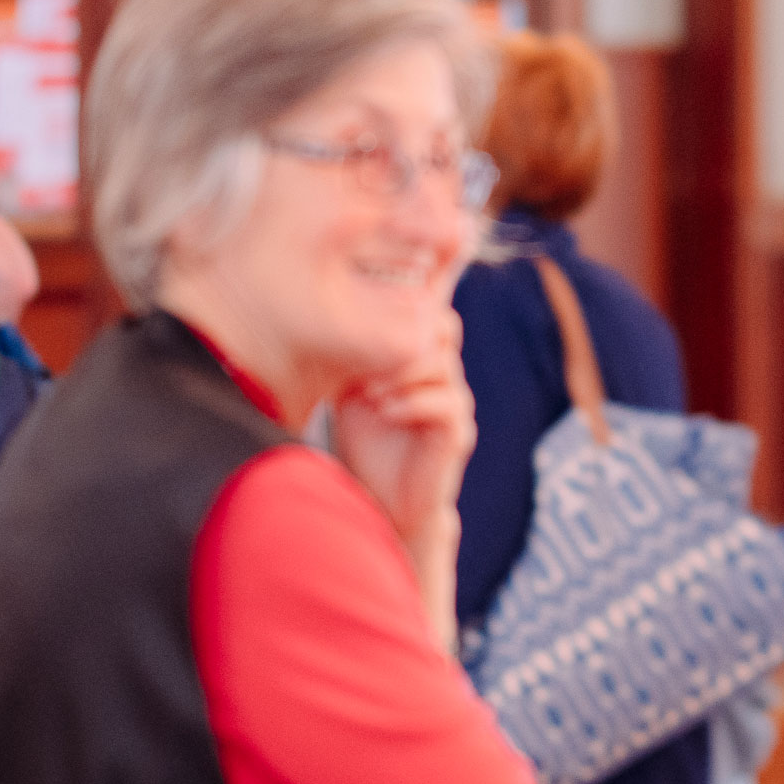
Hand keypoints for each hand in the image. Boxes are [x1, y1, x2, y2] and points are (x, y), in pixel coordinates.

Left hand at [333, 305, 476, 549]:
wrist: (386, 502)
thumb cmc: (367, 442)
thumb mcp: (351, 391)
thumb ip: (353, 355)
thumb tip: (325, 318)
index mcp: (421, 359)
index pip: (432, 309)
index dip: (428, 284)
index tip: (398, 282)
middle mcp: (444, 375)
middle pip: (444, 325)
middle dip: (405, 333)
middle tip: (369, 359)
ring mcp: (455, 403)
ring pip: (443, 363)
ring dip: (401, 372)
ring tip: (370, 392)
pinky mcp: (457, 433)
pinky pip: (447, 402)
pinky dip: (412, 402)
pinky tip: (386, 412)